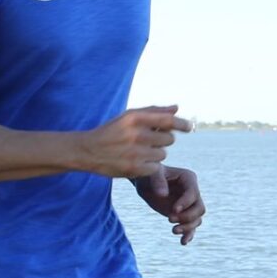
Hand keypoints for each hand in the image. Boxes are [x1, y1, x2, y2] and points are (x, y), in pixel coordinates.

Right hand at [76, 105, 191, 178]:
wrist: (87, 151)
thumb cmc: (111, 131)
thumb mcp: (127, 117)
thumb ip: (153, 111)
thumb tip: (177, 108)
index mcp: (134, 118)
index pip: (168, 120)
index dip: (182, 123)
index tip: (189, 127)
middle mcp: (135, 134)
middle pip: (169, 139)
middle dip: (163, 140)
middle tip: (149, 141)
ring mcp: (135, 153)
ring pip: (163, 154)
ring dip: (156, 154)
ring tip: (140, 152)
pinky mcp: (134, 169)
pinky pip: (156, 167)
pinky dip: (150, 166)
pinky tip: (137, 162)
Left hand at [134, 165, 204, 243]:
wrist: (145, 183)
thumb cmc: (148, 175)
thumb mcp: (151, 174)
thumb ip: (158, 182)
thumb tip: (163, 195)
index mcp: (189, 179)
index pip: (193, 194)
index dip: (185, 203)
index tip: (173, 210)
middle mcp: (193, 192)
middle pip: (199, 209)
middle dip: (187, 217)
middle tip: (169, 219)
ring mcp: (189, 205)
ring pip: (197, 219)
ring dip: (187, 227)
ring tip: (173, 230)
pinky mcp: (184, 215)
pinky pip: (191, 227)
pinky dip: (188, 234)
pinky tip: (182, 242)